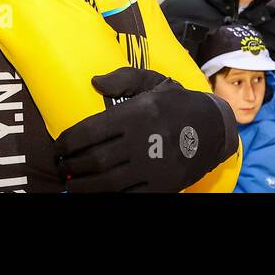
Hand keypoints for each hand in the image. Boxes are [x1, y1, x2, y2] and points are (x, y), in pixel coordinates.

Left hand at [56, 67, 236, 192]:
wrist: (216, 128)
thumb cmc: (180, 104)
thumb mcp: (156, 82)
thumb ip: (125, 78)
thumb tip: (95, 82)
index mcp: (140, 112)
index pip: (91, 131)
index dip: (68, 142)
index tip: (59, 147)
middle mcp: (145, 140)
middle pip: (95, 160)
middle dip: (72, 166)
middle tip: (62, 167)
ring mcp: (155, 167)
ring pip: (107, 183)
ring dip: (83, 186)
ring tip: (72, 183)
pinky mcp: (163, 186)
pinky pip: (128, 196)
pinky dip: (108, 196)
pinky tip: (97, 193)